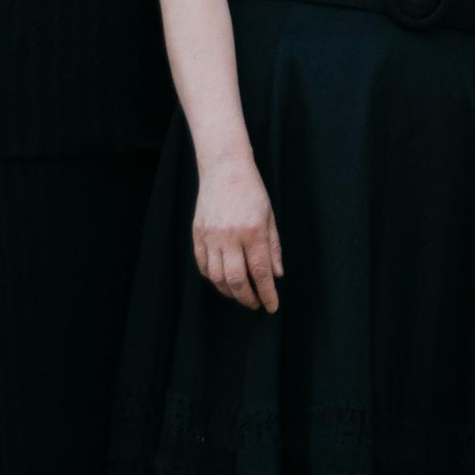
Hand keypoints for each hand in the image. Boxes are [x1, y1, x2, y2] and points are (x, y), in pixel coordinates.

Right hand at [194, 147, 282, 312]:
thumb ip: (273, 248)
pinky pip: (203, 266)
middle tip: (256, 304)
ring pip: (217, 277)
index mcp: (253, 231)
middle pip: (236, 280)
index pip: (260, 272)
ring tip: (241, 294)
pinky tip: (223, 280)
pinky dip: (213, 278)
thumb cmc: (251, 191)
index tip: (271, 306)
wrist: (225, 168)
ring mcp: (211, 236)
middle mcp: (230, 236)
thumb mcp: (270, 216)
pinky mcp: (197, 234)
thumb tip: (277, 276)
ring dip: (230, 292)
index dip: (267, 294)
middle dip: (248, 298)